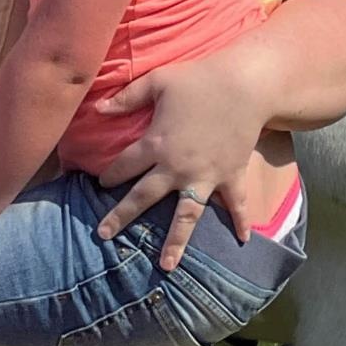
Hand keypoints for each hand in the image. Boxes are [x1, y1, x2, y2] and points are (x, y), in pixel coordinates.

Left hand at [93, 56, 259, 267]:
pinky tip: (243, 241)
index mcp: (155, 145)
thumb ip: (127, 97)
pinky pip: (235, 203)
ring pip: (186, 215)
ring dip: (176, 241)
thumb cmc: (200, 79)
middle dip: (122, 217)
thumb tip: (99, 109)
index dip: (109, 176)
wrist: (247, 83)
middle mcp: (177, 168)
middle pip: (143, 198)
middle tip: (103, 236)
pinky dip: (240, 221)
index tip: (99, 184)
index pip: (123, 166)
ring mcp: (206, 176)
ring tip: (166, 266)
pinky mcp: (231, 175)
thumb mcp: (158, 82)